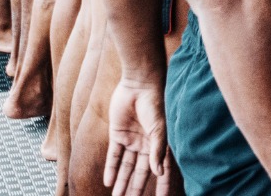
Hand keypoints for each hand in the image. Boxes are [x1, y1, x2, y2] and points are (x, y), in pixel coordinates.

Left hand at [103, 77, 170, 195]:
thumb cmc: (155, 104)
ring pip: (126, 166)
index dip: (162, 183)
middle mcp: (146, 144)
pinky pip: (113, 155)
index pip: (160, 168)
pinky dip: (111, 168)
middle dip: (136, 186)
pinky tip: (108, 181)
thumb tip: (160, 172)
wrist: (140, 84)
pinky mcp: (117, 134)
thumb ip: (158, 150)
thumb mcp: (159, 129)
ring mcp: (131, 139)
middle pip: (140, 170)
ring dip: (122, 181)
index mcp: (160, 143)